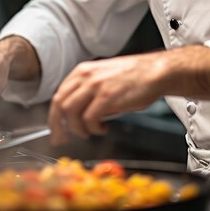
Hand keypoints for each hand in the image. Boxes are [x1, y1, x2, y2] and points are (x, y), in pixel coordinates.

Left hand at [48, 51, 166, 144]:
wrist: (155, 71)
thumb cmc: (134, 77)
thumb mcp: (104, 78)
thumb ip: (88, 92)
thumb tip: (77, 114)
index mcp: (82, 71)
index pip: (58, 95)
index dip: (54, 116)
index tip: (56, 129)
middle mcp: (85, 76)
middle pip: (59, 104)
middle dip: (58, 126)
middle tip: (62, 139)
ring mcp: (95, 86)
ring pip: (70, 113)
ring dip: (77, 129)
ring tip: (90, 132)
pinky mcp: (107, 97)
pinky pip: (89, 119)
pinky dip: (93, 129)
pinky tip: (102, 128)